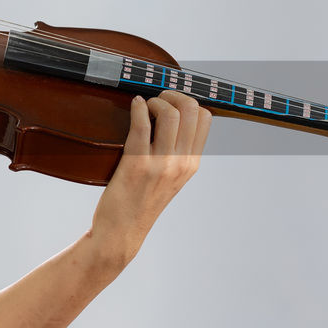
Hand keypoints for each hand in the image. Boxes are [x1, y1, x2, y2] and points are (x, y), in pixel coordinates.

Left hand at [89, 90, 210, 270]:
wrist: (121, 232)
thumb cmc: (139, 203)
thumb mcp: (169, 179)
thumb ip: (175, 153)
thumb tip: (172, 119)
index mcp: (191, 164)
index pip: (205, 118)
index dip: (188, 102)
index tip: (171, 103)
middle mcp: (181, 163)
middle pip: (192, 109)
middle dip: (173, 95)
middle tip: (156, 100)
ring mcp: (161, 165)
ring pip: (170, 113)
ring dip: (155, 101)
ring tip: (144, 106)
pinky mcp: (137, 165)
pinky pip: (142, 125)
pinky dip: (138, 108)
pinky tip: (134, 106)